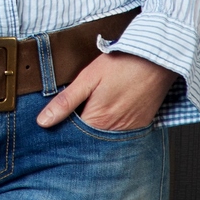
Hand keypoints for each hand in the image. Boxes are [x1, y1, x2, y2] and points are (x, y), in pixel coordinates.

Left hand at [37, 51, 172, 130]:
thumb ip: (65, 102)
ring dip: (95, 129)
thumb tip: (43, 121)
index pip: (73, 136)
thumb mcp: (87, 79)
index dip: (62, 128)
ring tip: (93, 108)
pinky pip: (121, 133)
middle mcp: (115, 131)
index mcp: (98, 120)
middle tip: (75, 111)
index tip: (55, 122)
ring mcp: (131, 130)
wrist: (156, 60)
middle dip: (78, 131)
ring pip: (104, 137)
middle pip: (89, 139)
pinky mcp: (141, 124)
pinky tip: (109, 110)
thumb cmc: (122, 65)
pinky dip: (111, 125)